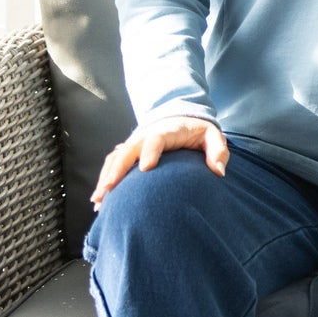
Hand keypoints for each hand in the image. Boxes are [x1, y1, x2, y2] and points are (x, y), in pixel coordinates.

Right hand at [90, 117, 228, 206]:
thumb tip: (218, 172)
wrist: (181, 117)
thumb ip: (218, 151)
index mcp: (167, 130)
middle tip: (110, 189)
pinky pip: (113, 163)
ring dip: (106, 177)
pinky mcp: (129, 151)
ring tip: (99, 200)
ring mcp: (135, 143)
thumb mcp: (213, 136)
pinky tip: (99, 199)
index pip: (156, 139)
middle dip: (118, 169)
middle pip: (128, 151)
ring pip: (116, 158)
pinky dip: (104, 179)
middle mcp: (145, 135)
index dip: (150, 152)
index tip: (146, 168)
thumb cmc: (198, 131)